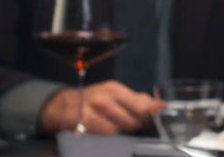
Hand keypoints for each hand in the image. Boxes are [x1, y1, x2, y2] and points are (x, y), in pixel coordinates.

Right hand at [39, 80, 160, 134]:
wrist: (60, 105)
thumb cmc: (91, 100)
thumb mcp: (113, 94)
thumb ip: (135, 100)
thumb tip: (158, 104)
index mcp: (115, 89)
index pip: (142, 103)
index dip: (153, 111)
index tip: (162, 114)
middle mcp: (104, 97)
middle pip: (133, 118)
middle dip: (138, 124)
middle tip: (136, 125)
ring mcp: (92, 110)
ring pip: (119, 128)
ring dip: (122, 131)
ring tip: (117, 128)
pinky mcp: (81, 122)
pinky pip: (102, 133)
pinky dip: (106, 135)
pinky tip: (103, 131)